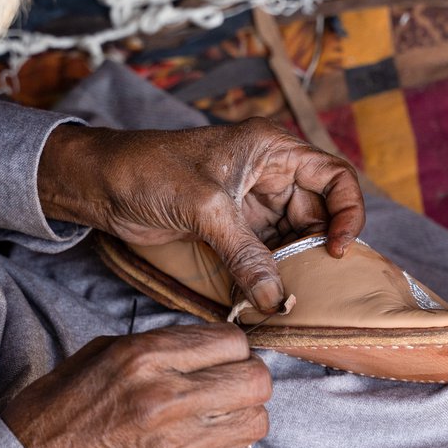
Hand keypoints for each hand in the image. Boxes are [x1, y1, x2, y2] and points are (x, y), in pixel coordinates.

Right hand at [1, 325, 270, 447]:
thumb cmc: (60, 407)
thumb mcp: (103, 352)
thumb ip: (162, 343)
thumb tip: (210, 341)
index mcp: (145, 356)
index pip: (232, 340)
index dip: (234, 345)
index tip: (225, 353)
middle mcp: (166, 396)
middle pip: (257, 379)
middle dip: (251, 376)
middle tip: (232, 380)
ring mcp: (175, 442)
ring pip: (256, 419)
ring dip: (245, 412)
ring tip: (222, 410)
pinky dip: (228, 442)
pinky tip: (203, 436)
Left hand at [38, 118, 364, 311]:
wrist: (99, 184)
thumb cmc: (148, 170)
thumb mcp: (204, 207)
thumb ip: (244, 252)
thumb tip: (275, 298)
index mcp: (272, 149)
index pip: (335, 176)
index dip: (348, 212)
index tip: (337, 249)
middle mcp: (270, 173)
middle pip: (319, 212)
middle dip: (318, 246)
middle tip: (314, 283)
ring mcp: (253, 202)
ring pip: (294, 236)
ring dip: (295, 264)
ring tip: (294, 294)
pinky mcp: (234, 227)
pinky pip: (267, 251)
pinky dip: (271, 272)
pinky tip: (269, 293)